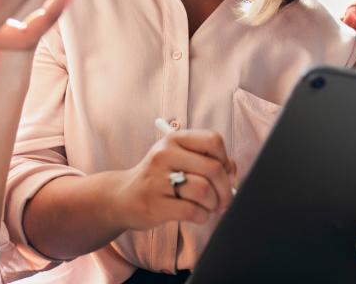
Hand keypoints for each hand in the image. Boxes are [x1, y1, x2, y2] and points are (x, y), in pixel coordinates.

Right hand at [114, 129, 237, 228]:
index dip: (226, 160)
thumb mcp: (178, 159)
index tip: (226, 174)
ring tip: (208, 207)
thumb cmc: (159, 177)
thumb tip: (232, 175)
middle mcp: (164, 154)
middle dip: (226, 189)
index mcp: (173, 139)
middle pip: (213, 168)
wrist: (123, 197)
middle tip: (225, 200)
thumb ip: (206, 160)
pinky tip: (196, 214)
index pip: (213, 141)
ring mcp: (158, 179)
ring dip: (214, 204)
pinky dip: (202, 216)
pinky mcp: (156, 204)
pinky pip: (193, 211)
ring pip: (205, 191)